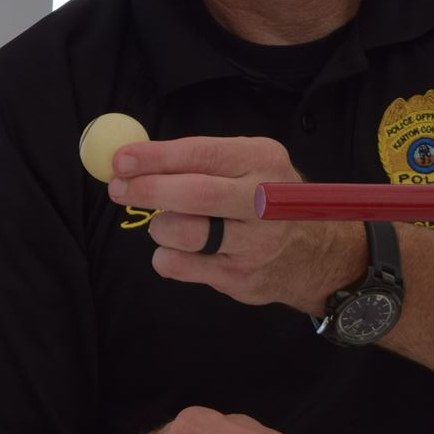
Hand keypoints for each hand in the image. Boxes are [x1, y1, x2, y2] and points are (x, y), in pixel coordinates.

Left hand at [106, 136, 364, 316]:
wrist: (315, 253)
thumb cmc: (264, 197)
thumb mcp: (247, 164)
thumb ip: (199, 160)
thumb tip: (132, 159)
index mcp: (263, 161)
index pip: (202, 154)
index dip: (156, 157)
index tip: (120, 159)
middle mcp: (266, 202)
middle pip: (196, 195)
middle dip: (148, 190)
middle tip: (118, 188)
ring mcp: (256, 244)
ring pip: (186, 234)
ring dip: (160, 226)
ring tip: (165, 222)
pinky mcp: (243, 278)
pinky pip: (182, 267)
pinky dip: (166, 256)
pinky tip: (177, 249)